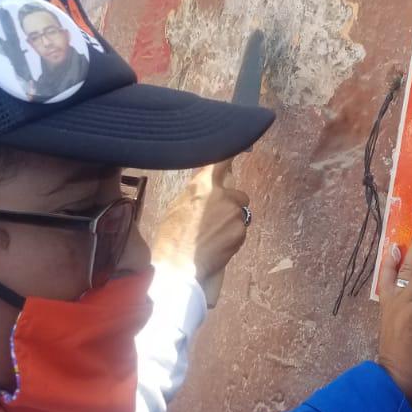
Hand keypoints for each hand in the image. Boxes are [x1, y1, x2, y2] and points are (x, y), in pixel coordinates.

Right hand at [150, 158, 250, 305]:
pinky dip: (233, 238)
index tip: (241, 145)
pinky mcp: (241, 230)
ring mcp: (234, 213)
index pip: (223, 161)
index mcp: (202, 184)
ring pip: (240, 214)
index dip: (232, 154)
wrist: (178, 266)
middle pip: (237, 194)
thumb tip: (207, 185)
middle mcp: (222, 194)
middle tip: (214, 222)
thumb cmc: (171, 237)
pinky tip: (217, 247)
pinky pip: (240, 231)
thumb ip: (196, 192)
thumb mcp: (177, 206)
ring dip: (231, 223)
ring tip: (212, 237)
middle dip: (231, 206)